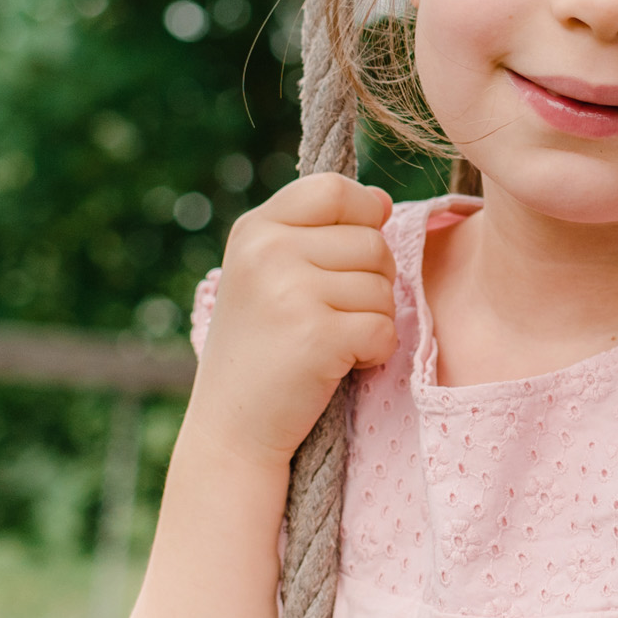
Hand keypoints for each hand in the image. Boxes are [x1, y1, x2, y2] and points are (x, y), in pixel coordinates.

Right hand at [185, 174, 397, 468]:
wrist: (233, 428)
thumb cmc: (262, 349)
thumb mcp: (267, 273)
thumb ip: (315, 232)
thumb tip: (382, 201)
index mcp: (255, 229)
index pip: (334, 189)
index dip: (363, 214)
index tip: (352, 252)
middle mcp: (267, 251)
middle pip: (373, 242)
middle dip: (371, 283)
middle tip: (330, 316)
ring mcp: (290, 291)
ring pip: (384, 287)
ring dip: (371, 320)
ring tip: (327, 341)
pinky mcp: (318, 335)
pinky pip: (385, 329)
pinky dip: (374, 353)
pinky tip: (336, 365)